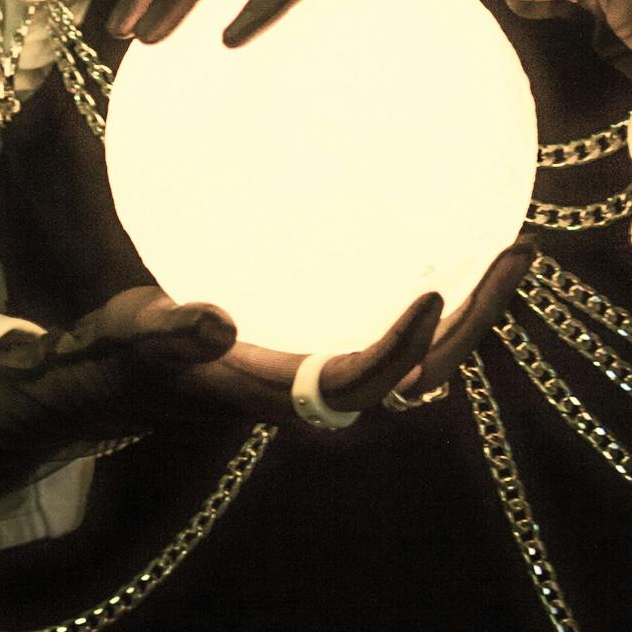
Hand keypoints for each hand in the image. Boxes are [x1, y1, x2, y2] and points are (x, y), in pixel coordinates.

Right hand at [0, 251, 528, 515]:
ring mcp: (326, 373)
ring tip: (514, 247)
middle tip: (517, 254)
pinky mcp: (323, 349)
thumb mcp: (132, 337)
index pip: (359, 383)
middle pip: (419, 375)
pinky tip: (451, 233)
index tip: (437, 290)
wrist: (114, 379)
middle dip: (473, 326)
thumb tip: (217, 323)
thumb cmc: (121, 357)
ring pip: (420, 358)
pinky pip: (394, 328)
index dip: (403, 346)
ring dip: (470, 312)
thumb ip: (169, 330)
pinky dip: (434, 296)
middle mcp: (317, 392)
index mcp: (279, 398)